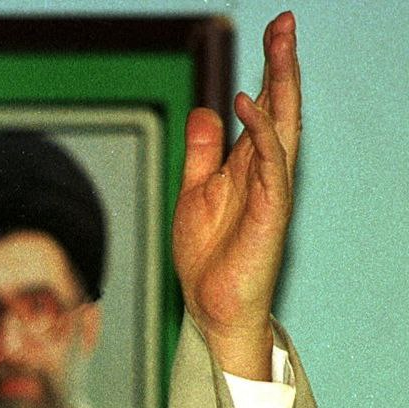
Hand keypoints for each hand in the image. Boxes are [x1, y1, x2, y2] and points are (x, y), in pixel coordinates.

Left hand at [172, 11, 300, 379]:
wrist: (212, 306)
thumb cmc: (208, 257)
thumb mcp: (194, 193)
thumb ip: (201, 153)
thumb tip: (206, 112)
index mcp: (247, 165)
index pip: (263, 107)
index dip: (268, 70)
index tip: (274, 30)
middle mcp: (264, 172)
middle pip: (279, 107)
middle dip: (282, 64)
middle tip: (285, 22)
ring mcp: (270, 190)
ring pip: (281, 128)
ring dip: (280, 86)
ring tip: (279, 46)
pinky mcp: (269, 212)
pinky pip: (269, 165)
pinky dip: (260, 134)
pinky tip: (248, 105)